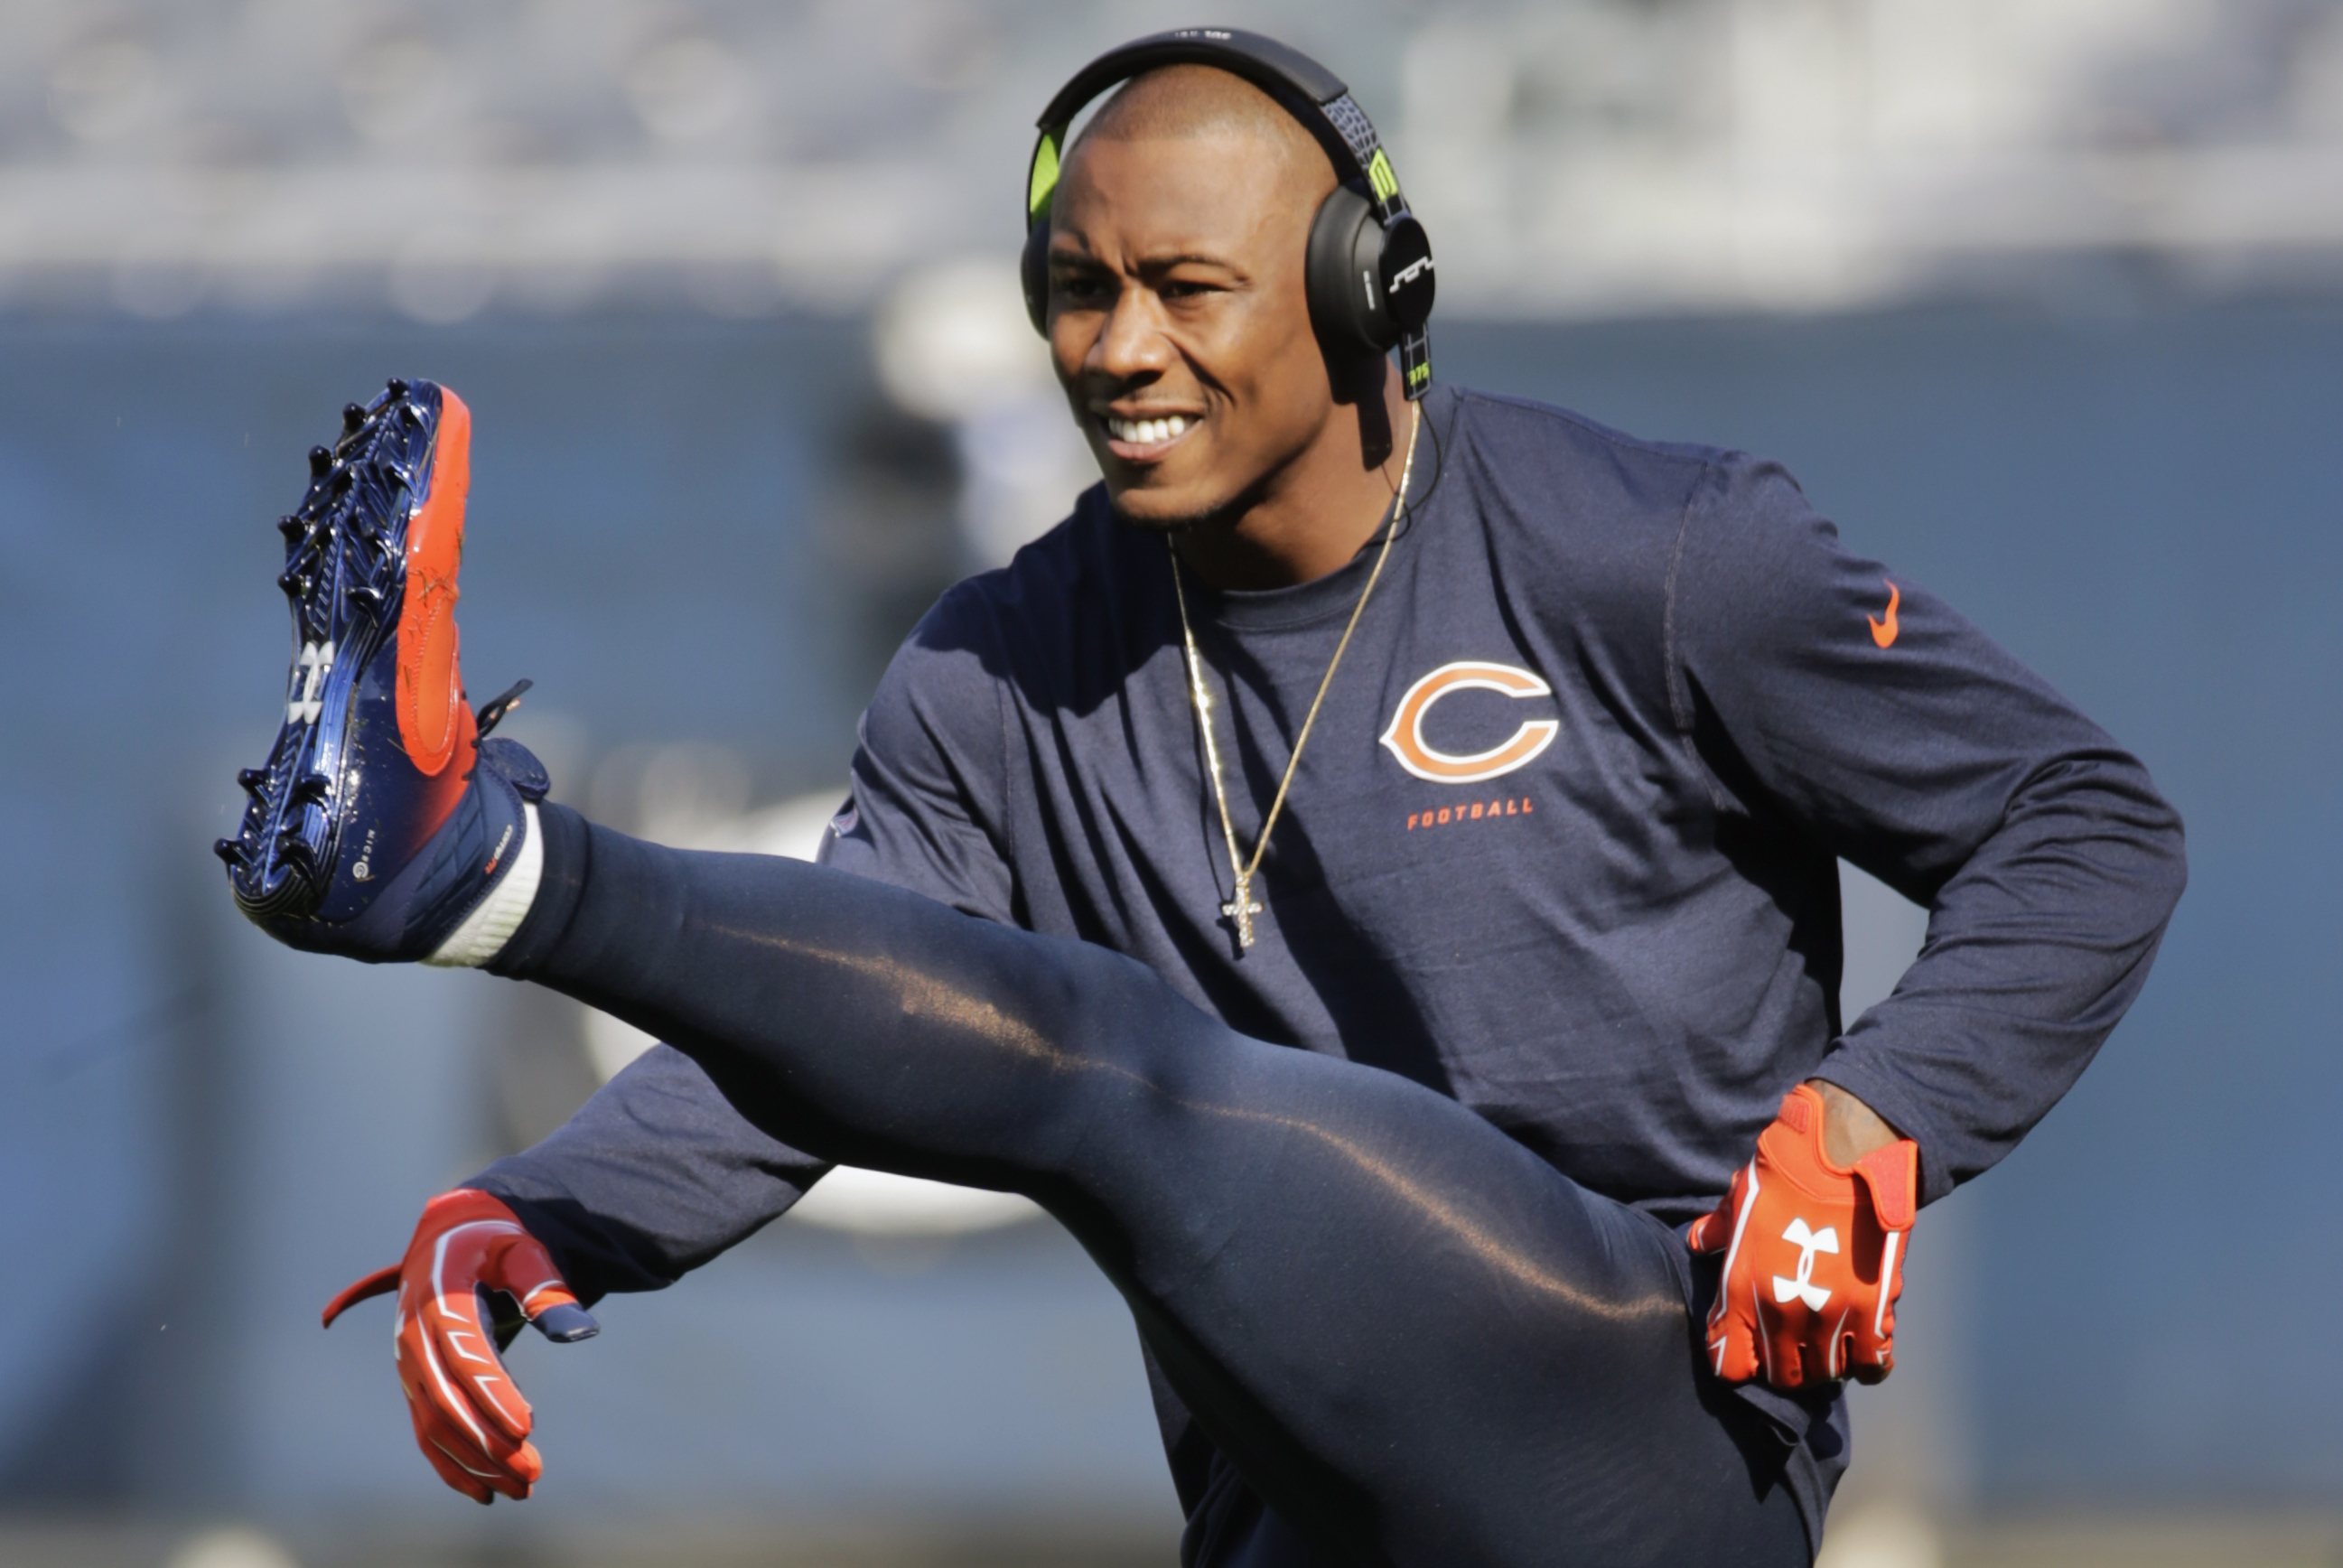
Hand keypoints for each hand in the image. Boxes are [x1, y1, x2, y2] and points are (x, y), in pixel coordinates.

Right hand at [322, 1189, 597, 1502]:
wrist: (450, 1237)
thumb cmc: (495, 1242)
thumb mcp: (524, 1251)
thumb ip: (548, 1287)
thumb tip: (581, 1332)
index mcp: (441, 1298)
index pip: (464, 1355)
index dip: (492, 1393)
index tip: (527, 1426)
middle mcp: (415, 1336)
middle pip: (445, 1400)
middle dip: (486, 1441)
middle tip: (533, 1471)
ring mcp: (409, 1364)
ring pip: (434, 1425)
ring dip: (474, 1462)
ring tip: (522, 1488)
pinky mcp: (415, 1383)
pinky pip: (426, 1432)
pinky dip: (450, 1464)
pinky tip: (484, 1492)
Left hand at [1687, 1083, 1916, 1389]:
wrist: (1835, 1159)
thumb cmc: (1780, 1176)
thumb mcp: (1736, 1202)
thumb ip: (1715, 1231)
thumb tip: (1697, 1241)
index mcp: (1739, 1293)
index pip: (1730, 1366)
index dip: (1740, 1363)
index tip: (1751, 1351)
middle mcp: (1780, 1314)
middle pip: (1783, 1378)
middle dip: (1787, 1368)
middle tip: (1797, 1348)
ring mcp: (1826, 1317)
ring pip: (1826, 1375)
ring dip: (1827, 1363)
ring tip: (1830, 1342)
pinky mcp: (1870, 1312)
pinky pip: (1871, 1365)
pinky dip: (1870, 1363)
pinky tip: (1866, 1345)